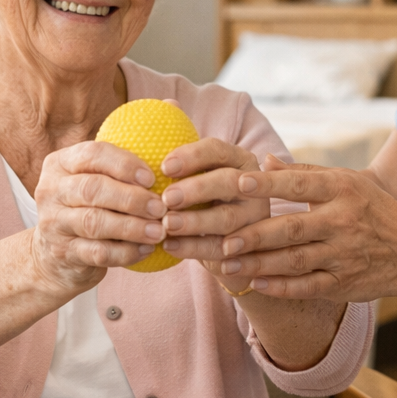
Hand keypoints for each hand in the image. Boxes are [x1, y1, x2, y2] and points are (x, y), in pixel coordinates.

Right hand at [29, 141, 165, 293]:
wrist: (55, 254)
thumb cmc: (87, 207)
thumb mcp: (92, 181)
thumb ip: (117, 170)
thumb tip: (168, 165)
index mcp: (60, 163)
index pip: (92, 154)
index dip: (124, 164)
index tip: (152, 178)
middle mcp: (50, 190)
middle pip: (92, 189)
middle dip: (131, 198)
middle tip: (160, 208)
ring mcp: (53, 223)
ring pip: (95, 222)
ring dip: (132, 227)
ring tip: (159, 231)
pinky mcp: (62, 253)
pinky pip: (98, 252)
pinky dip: (126, 252)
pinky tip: (146, 249)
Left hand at [157, 138, 272, 294]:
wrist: (232, 242)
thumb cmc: (207, 200)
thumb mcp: (202, 178)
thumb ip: (183, 169)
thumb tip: (142, 158)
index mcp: (240, 160)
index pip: (218, 150)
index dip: (192, 156)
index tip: (164, 167)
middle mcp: (253, 186)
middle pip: (228, 181)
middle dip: (196, 188)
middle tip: (167, 197)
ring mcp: (254, 217)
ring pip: (226, 218)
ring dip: (194, 221)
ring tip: (167, 224)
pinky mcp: (247, 246)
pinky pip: (219, 247)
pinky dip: (192, 247)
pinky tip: (169, 246)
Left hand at [213, 155, 396, 301]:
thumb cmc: (371, 209)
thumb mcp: (346, 181)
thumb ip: (304, 171)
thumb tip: (264, 160)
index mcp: (341, 190)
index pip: (300, 184)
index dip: (269, 185)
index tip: (238, 184)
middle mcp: (343, 221)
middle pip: (292, 228)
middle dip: (255, 236)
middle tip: (222, 240)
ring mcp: (344, 255)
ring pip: (294, 261)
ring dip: (258, 264)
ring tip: (227, 263)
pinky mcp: (344, 284)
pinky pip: (307, 286)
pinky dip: (281, 287)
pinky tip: (256, 284)